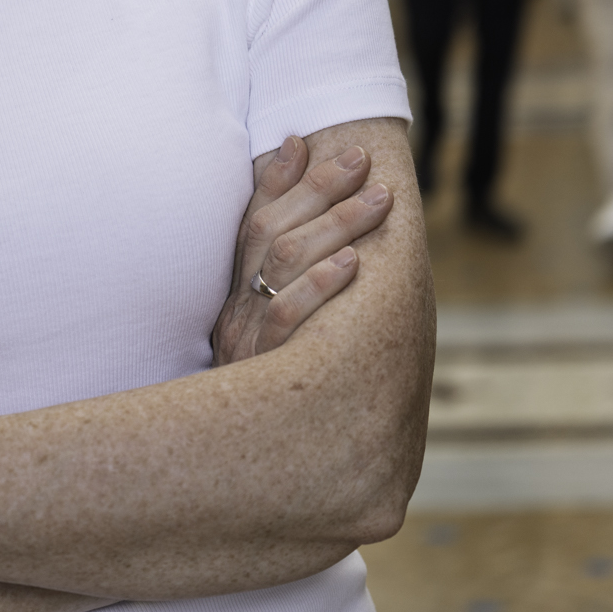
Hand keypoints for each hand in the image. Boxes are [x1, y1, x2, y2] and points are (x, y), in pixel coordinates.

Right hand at [212, 137, 392, 364]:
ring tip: (378, 199)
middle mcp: (236, 303)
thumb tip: (309, 208)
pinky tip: (353, 262)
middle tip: (361, 160)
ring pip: (285, 261)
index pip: (254, 220)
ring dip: (335, 223)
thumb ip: (285, 273)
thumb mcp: (269, 325)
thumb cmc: (274, 382)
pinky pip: (287, 316)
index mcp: (234, 289)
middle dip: (319, 188)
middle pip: (271, 229)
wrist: (241, 468)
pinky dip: (319, 283)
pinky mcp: (263, 364)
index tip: (305, 142)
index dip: (277, 179)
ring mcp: (247, 332)